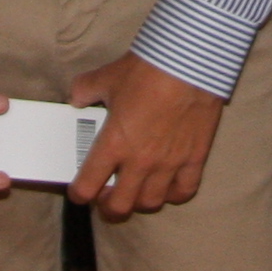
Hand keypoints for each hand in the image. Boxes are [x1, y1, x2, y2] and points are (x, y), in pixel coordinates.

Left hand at [67, 51, 228, 216]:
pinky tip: (168, 186)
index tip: (79, 192)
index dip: (79, 194)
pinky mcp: (194, 158)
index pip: (87, 186)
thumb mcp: (106, 77)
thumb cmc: (146, 71)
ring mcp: (169, 163)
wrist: (189, 63)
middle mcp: (139, 161)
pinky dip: (174, 194)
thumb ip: (84, 91)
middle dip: (108, 207)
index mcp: (113, 144)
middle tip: (106, 198)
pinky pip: (184, 191)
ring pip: (151, 203)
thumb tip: (77, 99)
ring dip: (139, 201)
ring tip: (136, 192)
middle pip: (119, 206)